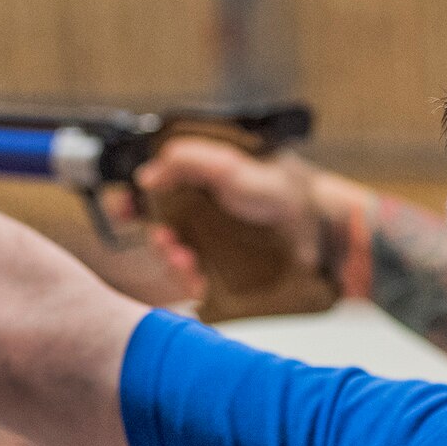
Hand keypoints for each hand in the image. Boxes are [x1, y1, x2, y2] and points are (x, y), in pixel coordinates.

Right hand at [131, 138, 369, 298]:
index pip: (155, 183)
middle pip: (156, 222)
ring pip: (171, 254)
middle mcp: (202, 208)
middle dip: (154, 234)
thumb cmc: (284, 194)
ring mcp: (211, 240)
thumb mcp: (231, 167)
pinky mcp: (221, 269)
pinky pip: (190, 280)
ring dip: (170, 259)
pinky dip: (188, 282)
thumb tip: (146, 176)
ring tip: (187, 262)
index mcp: (202, 176)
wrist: (321, 236)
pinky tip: (197, 283)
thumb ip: (187, 162)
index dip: (134, 195)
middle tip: (167, 242)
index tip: (125, 207)